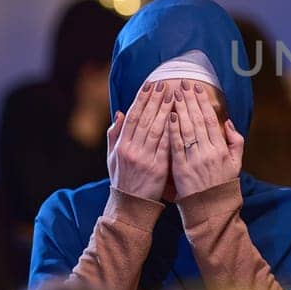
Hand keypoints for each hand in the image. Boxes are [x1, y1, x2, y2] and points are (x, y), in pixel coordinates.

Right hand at [108, 81, 173, 200]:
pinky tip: (179, 118)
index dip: (140, 100)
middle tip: (164, 84)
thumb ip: (114, 134)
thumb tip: (119, 112)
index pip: (132, 117)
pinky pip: (166, 146)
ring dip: (165, 110)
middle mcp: (131, 150)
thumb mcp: (112, 157)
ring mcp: (144, 159)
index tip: (149, 85)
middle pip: (145, 119)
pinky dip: (172, 130)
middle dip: (155, 100)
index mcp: (121, 146)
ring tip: (173, 95)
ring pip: (156, 129)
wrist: (130, 205)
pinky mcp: (158, 168)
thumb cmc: (122, 179)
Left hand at [169, 83, 243, 199]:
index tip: (197, 89)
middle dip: (189, 101)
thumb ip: (236, 142)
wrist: (210, 208)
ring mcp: (194, 160)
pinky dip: (172, 130)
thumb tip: (228, 122)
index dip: (203, 103)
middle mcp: (208, 152)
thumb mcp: (236, 163)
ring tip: (174, 94)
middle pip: (197, 121)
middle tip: (183, 84)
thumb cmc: (222, 185)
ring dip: (179, 110)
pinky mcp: (180, 168)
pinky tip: (168, 116)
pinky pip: (175, 145)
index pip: (210, 120)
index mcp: (221, 149)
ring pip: (186, 130)